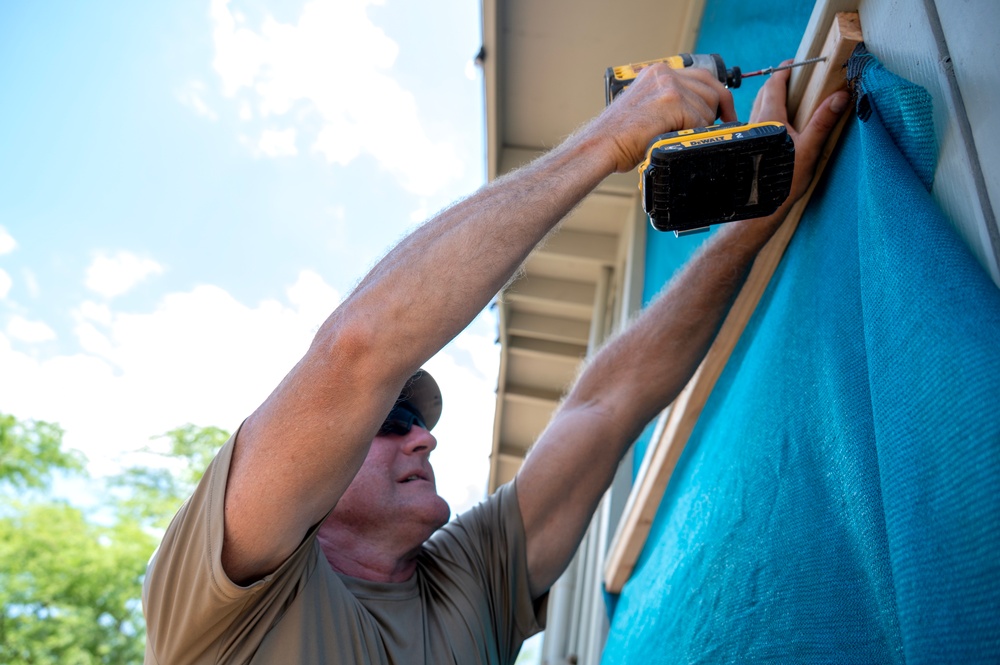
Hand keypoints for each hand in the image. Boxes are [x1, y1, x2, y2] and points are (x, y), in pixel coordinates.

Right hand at [588, 63, 736, 173]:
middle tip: (720, 127)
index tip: (724, 113)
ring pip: (708, 106)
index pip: (703, 76)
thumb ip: (670, 102)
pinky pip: (700, 119)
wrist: (602, 145)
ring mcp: (669, 86)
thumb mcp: (647, 108)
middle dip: (719, 111)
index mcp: (658, 72)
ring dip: (701, 125)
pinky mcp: (672, 101)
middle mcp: (664, 74)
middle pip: (712, 88)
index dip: (718, 96)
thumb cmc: (620, 136)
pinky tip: (676, 138)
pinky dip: (693, 132)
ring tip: (682, 136)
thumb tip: (700, 112)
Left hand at [749, 61, 849, 202]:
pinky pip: (757, 120)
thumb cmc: (783, 181)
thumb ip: (823, 121)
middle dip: (780, 81)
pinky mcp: (748, 145)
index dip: (786, 69)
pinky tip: (781, 125)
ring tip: (793, 100)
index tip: (797, 63)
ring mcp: (749, 133)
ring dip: (773, 98)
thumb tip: (840, 96)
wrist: (760, 205)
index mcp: (769, 117)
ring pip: (759, 106)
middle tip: (798, 80)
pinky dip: (769, 114)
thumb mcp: (808, 149)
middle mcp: (755, 121)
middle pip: (765, 91)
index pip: (774, 81)